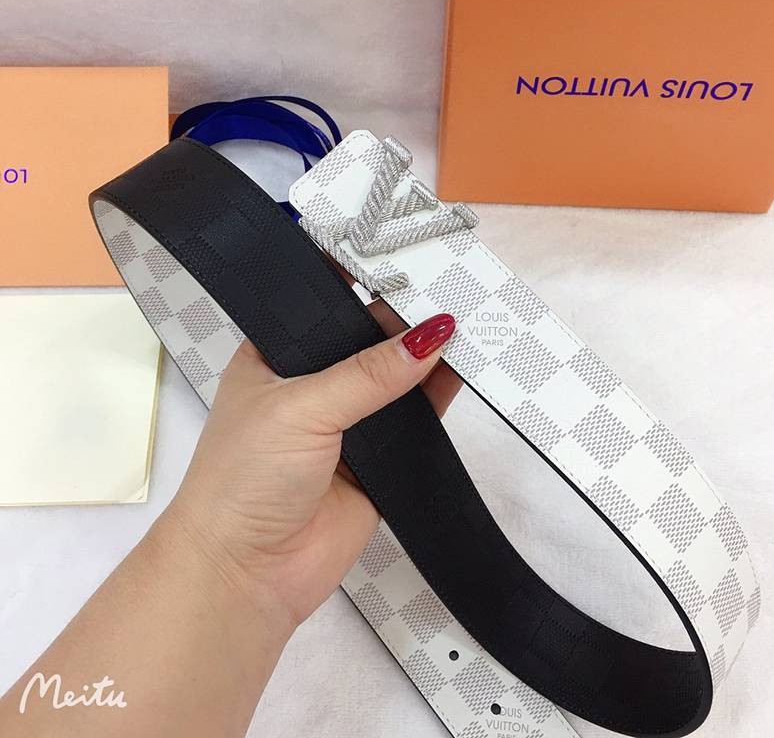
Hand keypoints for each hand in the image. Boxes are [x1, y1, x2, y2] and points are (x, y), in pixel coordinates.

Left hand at [167, 305, 458, 628]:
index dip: (362, 282)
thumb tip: (432, 335)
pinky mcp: (379, 462)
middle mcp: (313, 386)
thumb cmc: (245, 477)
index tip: (406, 255)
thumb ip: (368, 374)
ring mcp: (347, 424)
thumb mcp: (302, 408)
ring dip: (428, 357)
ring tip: (471, 319)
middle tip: (453, 282)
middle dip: (405, 319)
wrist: (246, 574)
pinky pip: (416, 424)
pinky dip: (439, 400)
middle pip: (368, 342)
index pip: (325, 306)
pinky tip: (465, 372)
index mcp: (276, 358)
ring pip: (397, 381)